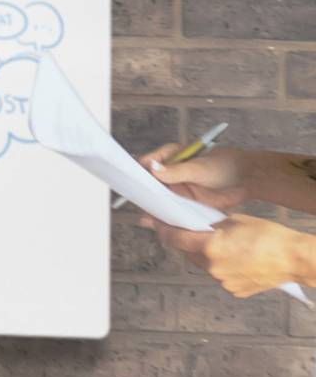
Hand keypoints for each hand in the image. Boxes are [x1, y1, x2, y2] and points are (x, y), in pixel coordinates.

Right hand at [142, 144, 271, 212]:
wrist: (247, 180)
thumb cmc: (225, 167)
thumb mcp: (199, 168)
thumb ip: (176, 170)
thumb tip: (152, 168)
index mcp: (172, 156)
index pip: (148, 162)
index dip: (138, 170)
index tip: (130, 178)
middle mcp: (171, 171)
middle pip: (150, 180)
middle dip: (141, 189)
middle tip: (133, 198)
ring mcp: (178, 186)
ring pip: (158, 195)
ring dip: (151, 202)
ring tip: (142, 212)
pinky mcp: (186, 200)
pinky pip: (170, 206)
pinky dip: (163, 212)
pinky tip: (156, 220)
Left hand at [143, 211, 315, 297]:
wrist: (294, 259)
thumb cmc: (269, 236)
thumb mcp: (234, 221)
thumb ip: (210, 223)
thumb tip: (194, 223)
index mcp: (210, 247)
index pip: (175, 238)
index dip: (162, 229)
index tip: (152, 222)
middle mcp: (212, 267)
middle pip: (188, 252)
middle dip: (187, 241)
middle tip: (193, 231)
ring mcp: (222, 281)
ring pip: (203, 265)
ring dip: (205, 255)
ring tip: (225, 246)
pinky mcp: (233, 290)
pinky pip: (219, 276)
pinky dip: (221, 267)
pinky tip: (236, 259)